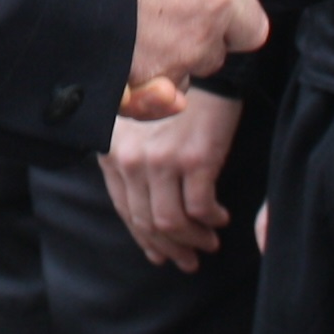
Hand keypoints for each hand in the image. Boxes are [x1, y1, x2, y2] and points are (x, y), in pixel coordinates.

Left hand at [100, 85, 240, 271]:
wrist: (208, 73)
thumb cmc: (175, 103)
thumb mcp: (141, 133)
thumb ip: (136, 168)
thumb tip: (148, 224)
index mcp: (113, 152)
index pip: (125, 210)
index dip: (143, 238)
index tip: (160, 254)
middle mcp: (131, 158)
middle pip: (146, 221)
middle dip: (170, 248)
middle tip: (189, 260)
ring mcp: (160, 160)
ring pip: (172, 222)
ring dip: (193, 239)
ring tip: (208, 242)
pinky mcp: (193, 160)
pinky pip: (200, 208)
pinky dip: (211, 220)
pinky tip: (220, 219)